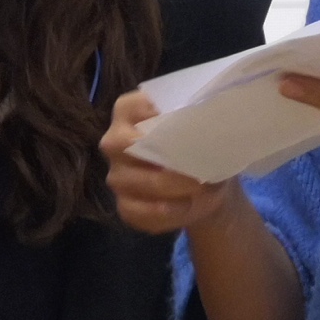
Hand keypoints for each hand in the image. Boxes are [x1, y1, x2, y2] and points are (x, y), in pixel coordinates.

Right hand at [102, 87, 243, 236]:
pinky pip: (141, 212)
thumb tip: (203, 124)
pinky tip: (188, 206)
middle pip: (129, 146)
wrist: (205, 184)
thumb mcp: (200, 126)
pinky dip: (171, 212)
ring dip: (177, 188)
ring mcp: (117, 176)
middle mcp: (115, 142)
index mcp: (129, 111)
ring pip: (142, 182)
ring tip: (204, 188)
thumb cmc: (199, 144)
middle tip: (199, 166)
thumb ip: (194, 120)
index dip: (154, 114)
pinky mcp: (124, 206)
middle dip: (169, 157)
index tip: (183, 121)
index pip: (131, 107)